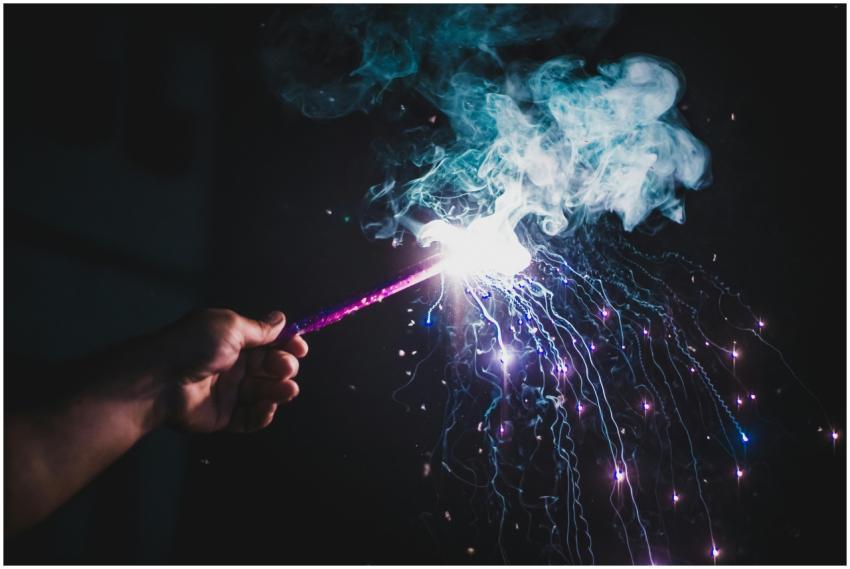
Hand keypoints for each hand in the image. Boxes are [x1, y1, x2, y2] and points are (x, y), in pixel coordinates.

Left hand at [157, 308, 307, 432]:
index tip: (301, 348)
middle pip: (270, 368)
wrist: (160, 380)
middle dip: (284, 367)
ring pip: (264, 393)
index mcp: (234, 341)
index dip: (287, 345)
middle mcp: (233, 366)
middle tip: (286, 368)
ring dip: (279, 391)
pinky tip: (267, 408)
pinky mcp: (223, 417)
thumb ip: (259, 329)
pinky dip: (263, 415)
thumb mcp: (230, 326)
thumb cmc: (195, 345)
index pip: (268, 343)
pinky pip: (249, 418)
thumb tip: (282, 319)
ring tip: (286, 390)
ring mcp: (228, 392)